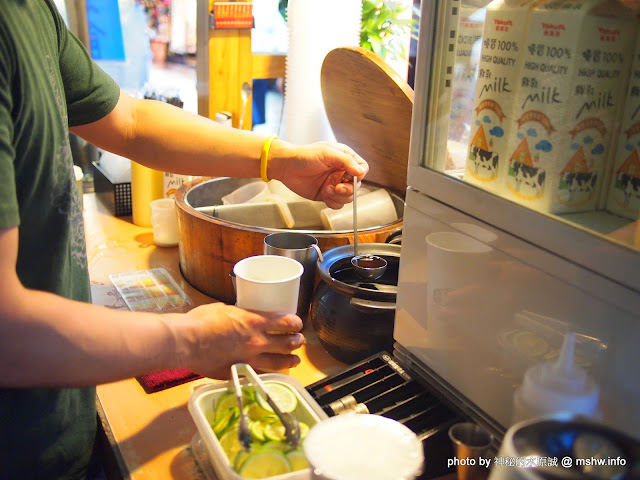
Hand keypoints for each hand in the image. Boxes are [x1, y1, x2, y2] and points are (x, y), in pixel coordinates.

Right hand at [173, 303, 304, 379]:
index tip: (297, 324)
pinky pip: (260, 375)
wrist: (185, 342)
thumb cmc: (201, 321)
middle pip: (287, 343)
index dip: (295, 323)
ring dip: (290, 360)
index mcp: (254, 321)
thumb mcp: (225, 309)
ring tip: (294, 360)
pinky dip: (268, 373)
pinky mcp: (239, 373)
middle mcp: (257, 341)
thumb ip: (240, 314)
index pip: (286, 322)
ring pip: (278, 362)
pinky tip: (272, 372)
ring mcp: (249, 359)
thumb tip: (243, 316)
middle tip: (298, 341)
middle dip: (296, 341)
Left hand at [273, 141, 368, 208]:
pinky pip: (337, 203)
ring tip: (326, 189)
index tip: (348, 177)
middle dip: (347, 190)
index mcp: (344, 158)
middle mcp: (341, 172)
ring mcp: (334, 184)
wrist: (286, 167)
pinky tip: (324, 194)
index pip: (362, 168)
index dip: (358, 175)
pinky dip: (332, 202)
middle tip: (336, 188)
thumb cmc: (304, 156)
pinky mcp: (326, 194)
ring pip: (348, 197)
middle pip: (356, 186)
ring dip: (338, 196)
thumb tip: (361, 172)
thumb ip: (346, 161)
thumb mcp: (327, 153)